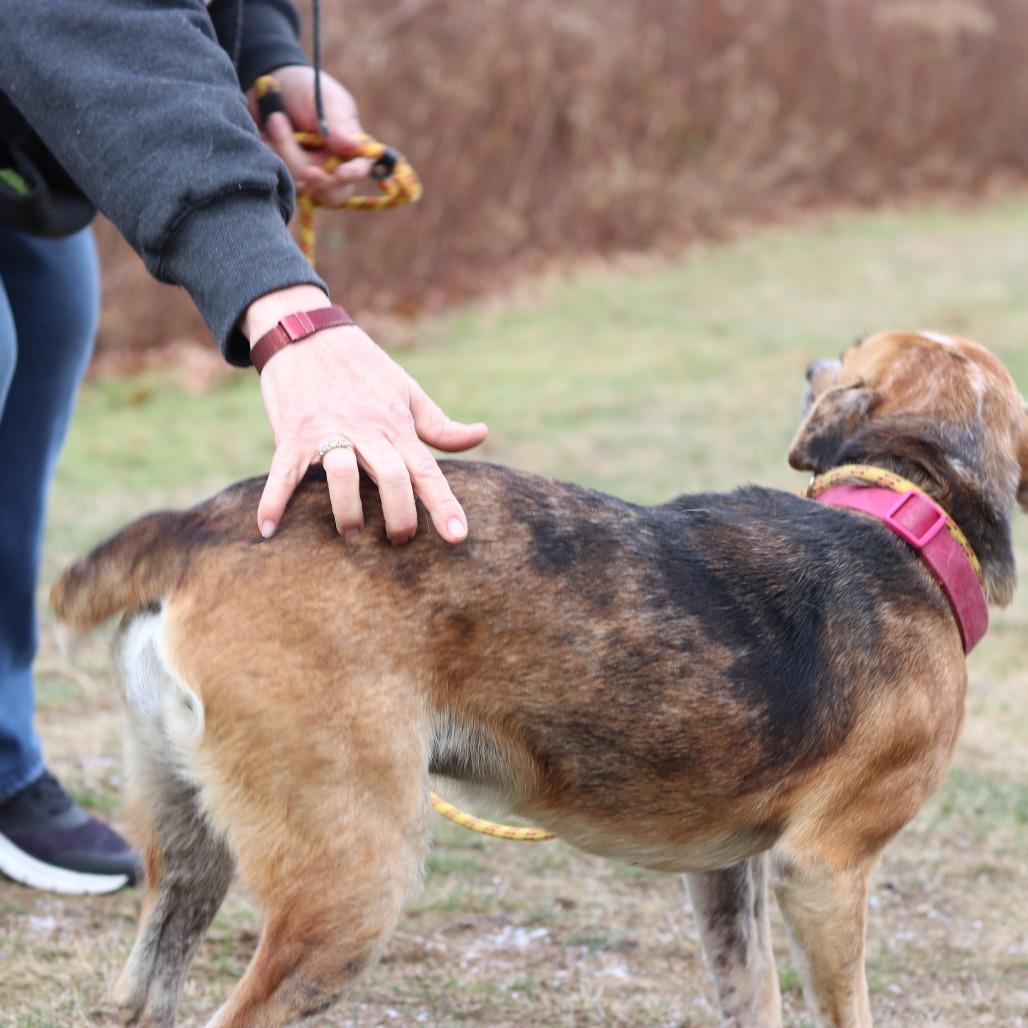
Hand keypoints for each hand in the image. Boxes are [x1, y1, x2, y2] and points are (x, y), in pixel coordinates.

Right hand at [243, 286, 487, 544]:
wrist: (305, 332)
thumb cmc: (363, 368)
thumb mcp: (407, 390)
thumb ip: (440, 424)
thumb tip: (481, 435)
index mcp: (395, 424)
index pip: (426, 470)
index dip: (444, 504)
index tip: (458, 536)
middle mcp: (365, 430)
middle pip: (390, 475)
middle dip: (399, 514)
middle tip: (401, 541)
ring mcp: (326, 432)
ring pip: (341, 473)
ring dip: (347, 510)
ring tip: (352, 533)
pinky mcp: (291, 434)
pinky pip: (282, 471)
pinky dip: (273, 500)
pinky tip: (269, 530)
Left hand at [249, 64, 372, 204]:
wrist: (268, 87)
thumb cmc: (304, 89)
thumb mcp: (323, 99)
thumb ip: (337, 124)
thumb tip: (354, 146)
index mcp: (349, 148)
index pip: (359, 168)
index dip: (352, 174)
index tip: (340, 173)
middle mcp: (332, 167)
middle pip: (331, 190)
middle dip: (317, 178)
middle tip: (307, 169)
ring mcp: (308, 175)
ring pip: (302, 184)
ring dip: (285, 153)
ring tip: (275, 119)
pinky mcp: (286, 176)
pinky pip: (279, 180)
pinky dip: (270, 157)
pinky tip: (265, 136)